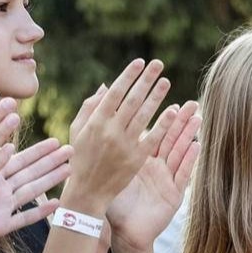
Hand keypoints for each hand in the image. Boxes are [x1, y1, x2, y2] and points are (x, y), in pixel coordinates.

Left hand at [0, 138, 74, 252]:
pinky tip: (57, 204)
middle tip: (71, 149)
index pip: (17, 157)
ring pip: (31, 190)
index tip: (54, 138)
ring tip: (70, 169)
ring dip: (50, 180)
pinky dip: (39, 212)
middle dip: (50, 161)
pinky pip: (22, 219)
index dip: (36, 149)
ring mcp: (0, 208)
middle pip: (30, 171)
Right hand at [62, 59, 175, 215]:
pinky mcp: (137, 159)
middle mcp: (111, 130)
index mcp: (96, 121)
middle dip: (146, 80)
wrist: (87, 190)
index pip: (116, 92)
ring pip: (145, 115)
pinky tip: (174, 111)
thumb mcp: (78, 130)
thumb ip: (90, 106)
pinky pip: (153, 138)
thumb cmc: (80, 156)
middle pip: (133, 100)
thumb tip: (107, 85)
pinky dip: (164, 124)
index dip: (129, 76)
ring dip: (157, 97)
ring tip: (166, 81)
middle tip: (158, 64)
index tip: (140, 62)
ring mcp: (125, 145)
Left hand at [108, 100, 200, 252]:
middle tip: (192, 104)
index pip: (153, 133)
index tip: (170, 100)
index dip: (162, 118)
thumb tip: (103, 134)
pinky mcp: (174, 194)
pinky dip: (190, 160)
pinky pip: (183, 174)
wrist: (126, 233)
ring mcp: (167, 179)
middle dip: (182, 121)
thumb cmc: (115, 205)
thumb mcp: (110, 174)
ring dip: (189, 135)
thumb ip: (108, 150)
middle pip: (171, 139)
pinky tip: (197, 145)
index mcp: (141, 160)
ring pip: (180, 153)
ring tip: (198, 118)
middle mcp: (157, 167)